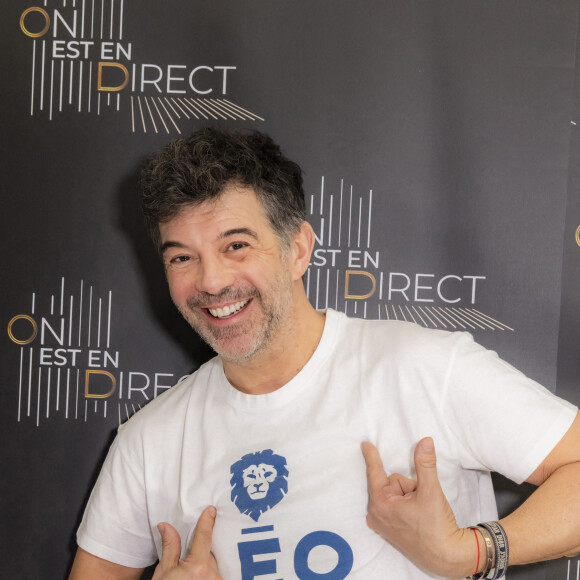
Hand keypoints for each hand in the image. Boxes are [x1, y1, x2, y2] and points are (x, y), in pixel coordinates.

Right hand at [152, 506, 221, 579]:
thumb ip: (170, 547)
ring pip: (213, 562)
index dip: (207, 522)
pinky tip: (202, 570)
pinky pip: (216, 572)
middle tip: (194, 547)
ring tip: (193, 562)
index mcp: (198, 567)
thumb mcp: (163, 571)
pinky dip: (210, 569)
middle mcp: (212, 574)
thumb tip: (165, 526)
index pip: (204, 537)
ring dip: (205, 560)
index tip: (211, 510)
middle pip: (210, 551)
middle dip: (202, 547)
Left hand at [362, 438, 474, 577]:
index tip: (365, 443)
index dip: (372, 456)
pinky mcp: (389, 529)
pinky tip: (416, 517)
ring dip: (410, 496)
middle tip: (420, 501)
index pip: (376, 472)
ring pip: (396, 493)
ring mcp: (382, 523)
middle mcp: (376, 514)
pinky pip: (395, 505)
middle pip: (391, 483)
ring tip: (421, 512)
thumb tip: (425, 441)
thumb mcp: (431, 490)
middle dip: (408, 486)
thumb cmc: (437, 527)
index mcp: (380, 503)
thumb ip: (425, 464)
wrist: (447, 557)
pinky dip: (406, 505)